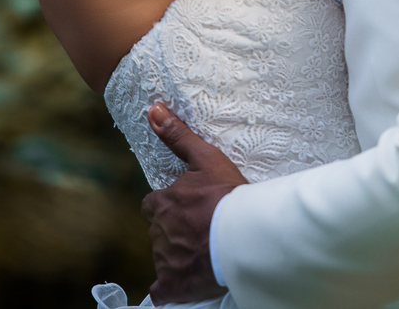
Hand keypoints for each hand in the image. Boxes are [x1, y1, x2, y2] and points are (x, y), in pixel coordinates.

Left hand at [141, 104, 248, 304]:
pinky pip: (162, 290)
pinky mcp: (174, 284)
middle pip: (159, 230)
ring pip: (163, 256)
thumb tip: (153, 109)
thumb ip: (178, 137)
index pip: (154, 205)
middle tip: (199, 229)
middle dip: (173, 230)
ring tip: (203, 251)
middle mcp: (159, 231)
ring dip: (177, 254)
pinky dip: (169, 288)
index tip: (187, 208)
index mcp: (163, 203)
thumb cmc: (228, 197)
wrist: (245, 237)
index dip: (169, 205)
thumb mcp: (206, 160)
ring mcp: (165, 259)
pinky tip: (182, 283)